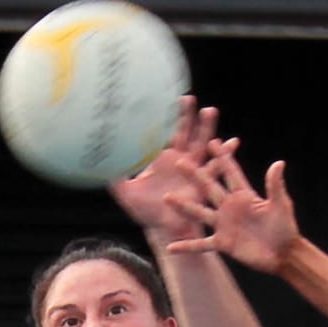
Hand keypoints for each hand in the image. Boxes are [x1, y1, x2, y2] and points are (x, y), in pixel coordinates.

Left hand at [107, 97, 217, 239]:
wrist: (163, 228)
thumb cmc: (145, 211)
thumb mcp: (125, 192)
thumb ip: (113, 174)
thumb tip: (94, 161)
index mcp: (162, 159)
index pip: (163, 133)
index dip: (164, 118)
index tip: (163, 100)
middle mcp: (179, 160)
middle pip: (185, 132)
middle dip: (187, 116)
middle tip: (189, 98)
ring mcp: (192, 169)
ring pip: (201, 144)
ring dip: (206, 128)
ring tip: (210, 111)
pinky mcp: (202, 181)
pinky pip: (214, 166)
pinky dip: (224, 155)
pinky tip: (233, 142)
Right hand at [165, 144, 300, 273]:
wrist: (284, 254)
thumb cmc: (286, 228)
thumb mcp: (281, 205)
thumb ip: (275, 185)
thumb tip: (279, 162)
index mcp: (244, 195)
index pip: (230, 172)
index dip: (222, 157)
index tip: (211, 141)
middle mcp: (230, 207)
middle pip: (209, 187)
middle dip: (195, 175)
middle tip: (179, 162)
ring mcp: (224, 225)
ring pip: (200, 212)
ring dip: (183, 206)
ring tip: (167, 197)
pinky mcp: (223, 243)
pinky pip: (201, 244)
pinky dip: (186, 246)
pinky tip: (170, 247)